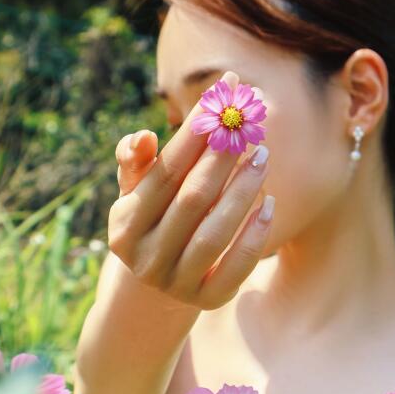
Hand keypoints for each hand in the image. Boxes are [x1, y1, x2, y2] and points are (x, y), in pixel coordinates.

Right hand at [109, 70, 273, 309]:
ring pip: (216, 231)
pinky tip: (269, 204)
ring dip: (244, 189)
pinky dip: (255, 235)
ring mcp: (175, 281)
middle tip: (251, 122)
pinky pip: (236, 266)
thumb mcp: (136, 194)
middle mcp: (145, 256)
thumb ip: (136, 163)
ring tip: (264, 155)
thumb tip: (144, 137)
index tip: (224, 92)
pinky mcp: (206, 301)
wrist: (158, 286)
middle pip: (193, 198)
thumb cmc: (154, 221)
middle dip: (224, 156)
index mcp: (125, 223)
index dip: (197, 128)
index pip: (166, 169)